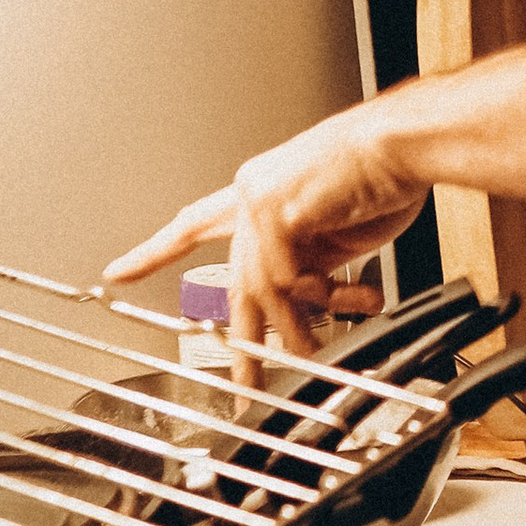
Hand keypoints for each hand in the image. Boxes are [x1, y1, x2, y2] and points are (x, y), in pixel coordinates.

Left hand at [105, 23, 525, 353]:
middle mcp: (250, 194)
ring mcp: (258, 201)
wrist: (407, 143)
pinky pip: (287, 282)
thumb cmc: (386, 172)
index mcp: (261, 191)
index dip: (156, 250)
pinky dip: (323, 301)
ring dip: (305, 325)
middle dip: (243, 342)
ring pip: (266, 292)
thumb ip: (314, 264)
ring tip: (332, 340)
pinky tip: (356, 296)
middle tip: (243, 382)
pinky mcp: (276, 212)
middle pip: (237, 284)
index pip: (195, 223)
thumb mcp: (340, 230)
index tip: (119, 270)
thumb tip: (310, 308)